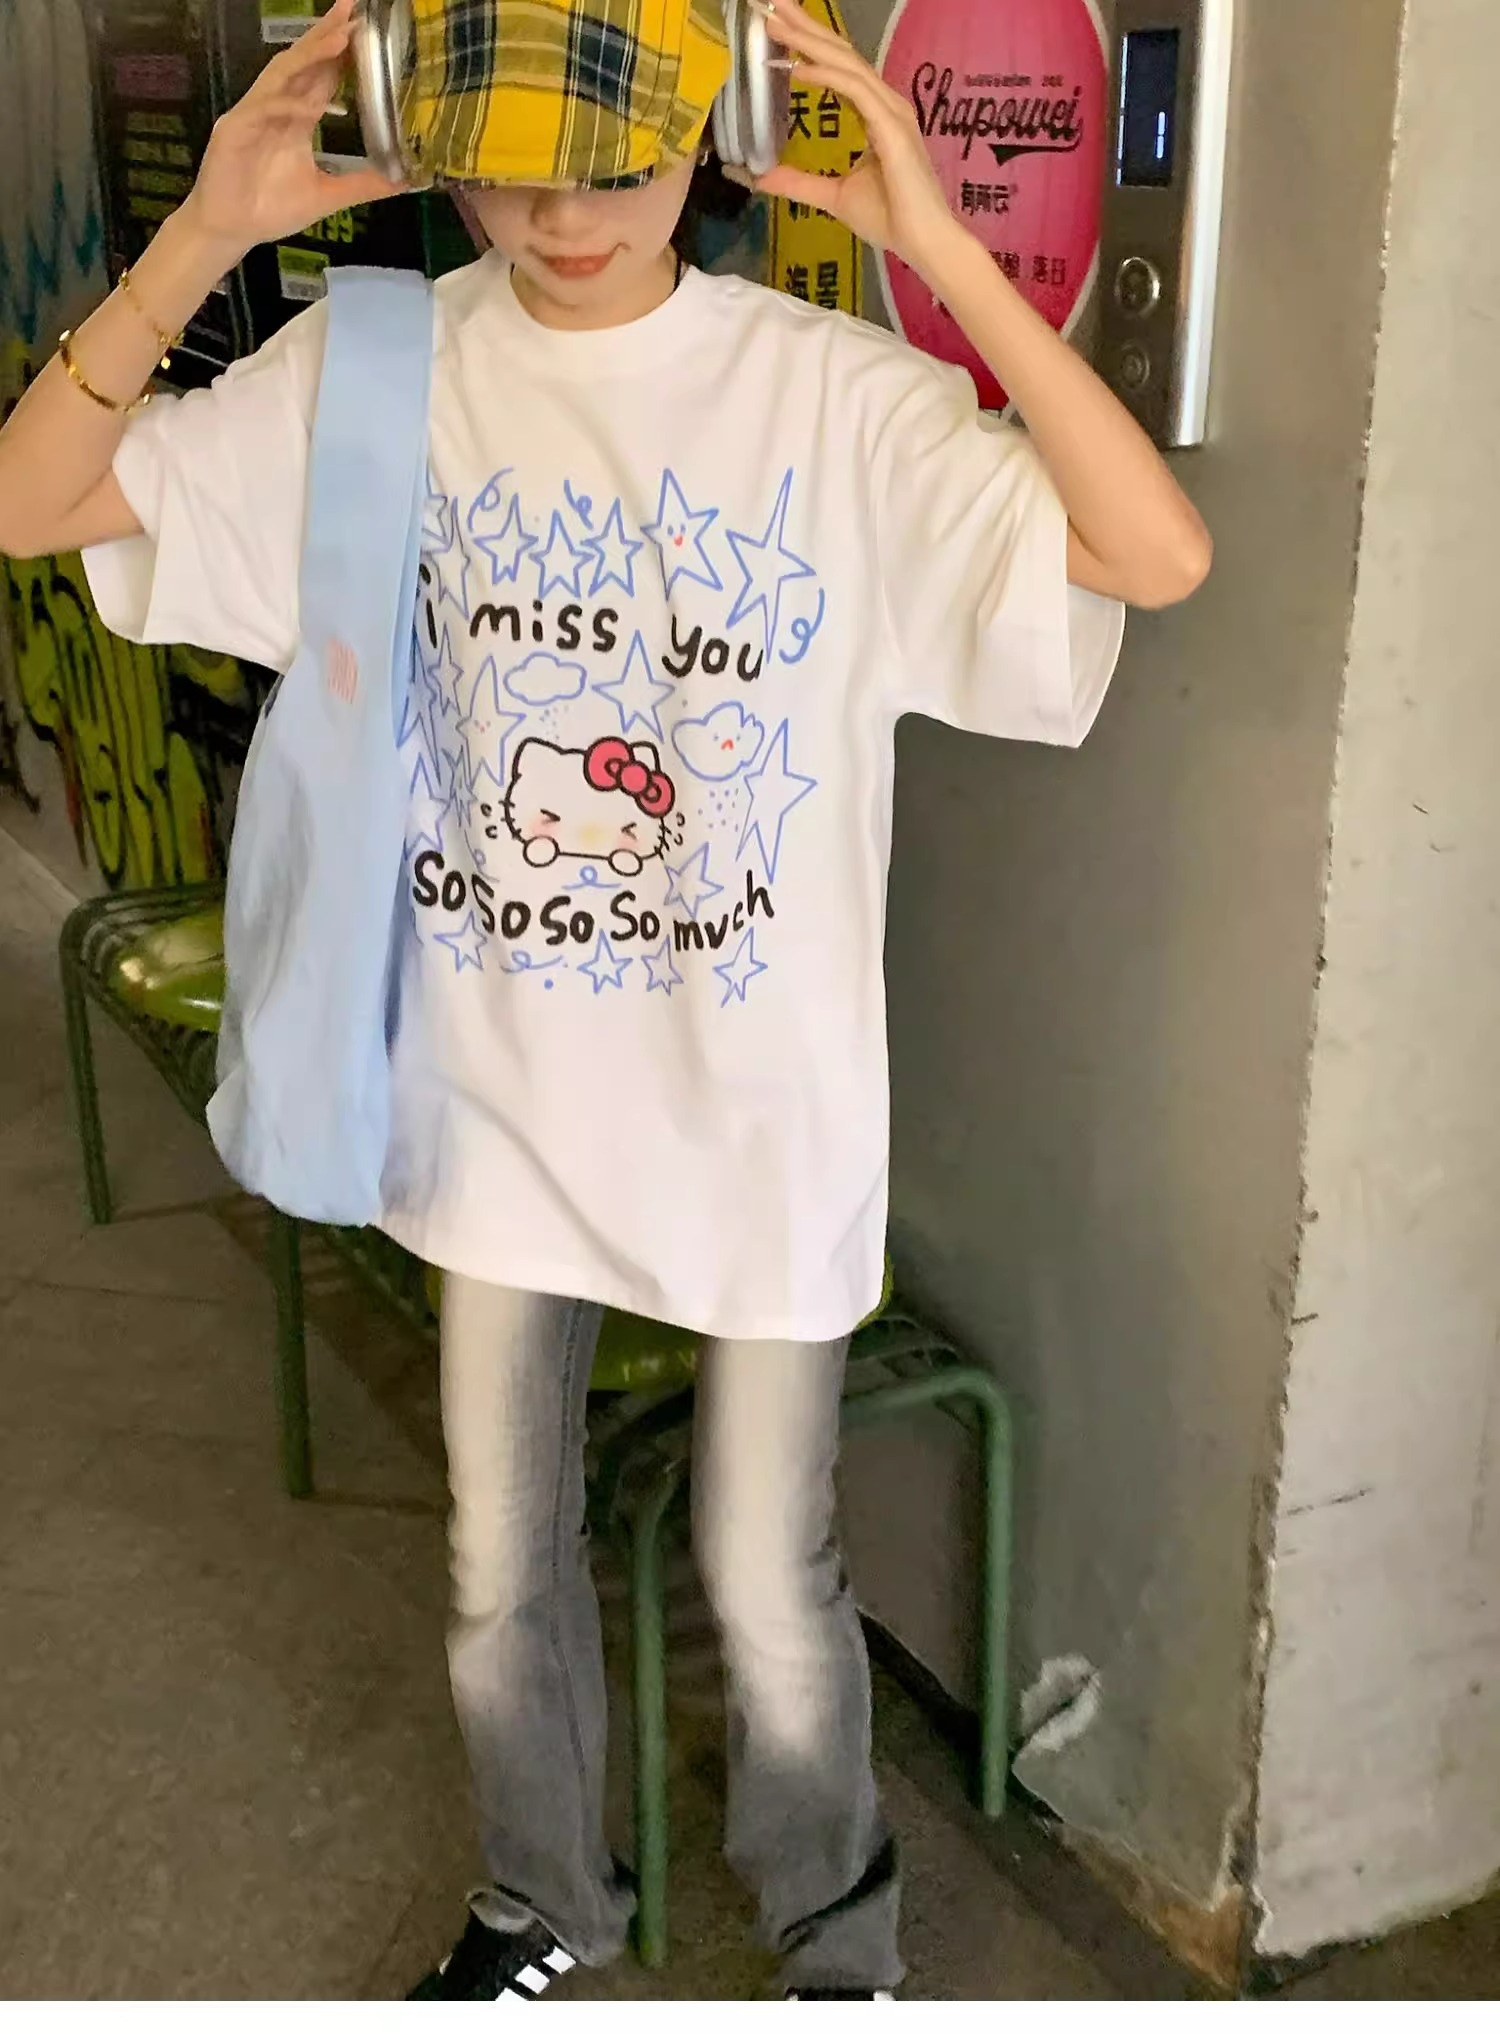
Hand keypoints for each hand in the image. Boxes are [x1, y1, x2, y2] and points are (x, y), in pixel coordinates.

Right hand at [180, 0, 403, 260]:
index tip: (365, 26)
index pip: (322, 75)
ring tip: (338, 38)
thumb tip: (403, 181)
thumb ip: (362, 185)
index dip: (341, 50)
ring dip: (309, 55)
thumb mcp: (326, 196)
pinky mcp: (233, 130)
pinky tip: (309, 107)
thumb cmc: (271, 209)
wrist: (231, 230)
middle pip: (303, 61)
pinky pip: (262, 109)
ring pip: (282, 74)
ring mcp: (254, 114)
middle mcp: (276, 107)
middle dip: (327, 34)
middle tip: (353, 9)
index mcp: (297, 117)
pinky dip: (286, 106)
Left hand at [749, 0, 968, 285]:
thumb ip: (800, 182)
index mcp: (875, 113)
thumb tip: (763, 178)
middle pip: (840, 53)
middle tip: (770, 2)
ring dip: (809, 41)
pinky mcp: (893, 128)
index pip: (838, 67)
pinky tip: (799, 67)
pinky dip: (826, 76)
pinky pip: (856, 91)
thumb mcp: (834, 196)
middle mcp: (885, 103)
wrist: (923, 242)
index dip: (808, 44)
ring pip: (846, 64)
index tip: (777, 25)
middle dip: (804, 26)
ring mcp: (891, 112)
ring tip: (775, 22)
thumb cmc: (891, 218)